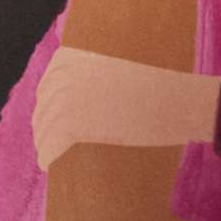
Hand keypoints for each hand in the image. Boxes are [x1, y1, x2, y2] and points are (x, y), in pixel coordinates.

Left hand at [34, 49, 220, 169]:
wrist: (177, 101)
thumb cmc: (157, 87)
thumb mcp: (117, 68)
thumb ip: (93, 74)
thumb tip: (74, 96)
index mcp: (75, 57)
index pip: (48, 84)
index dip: (46, 103)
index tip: (47, 117)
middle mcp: (66, 75)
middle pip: (44, 106)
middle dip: (43, 124)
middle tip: (48, 139)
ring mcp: (67, 99)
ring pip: (45, 128)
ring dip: (44, 142)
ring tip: (48, 154)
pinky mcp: (72, 125)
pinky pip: (51, 144)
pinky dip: (47, 155)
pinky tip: (48, 163)